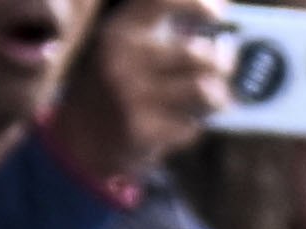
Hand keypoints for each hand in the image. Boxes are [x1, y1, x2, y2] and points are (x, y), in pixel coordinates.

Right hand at [42, 0, 216, 187]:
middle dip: (222, 65)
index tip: (217, 14)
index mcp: (118, 31)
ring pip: (206, 91)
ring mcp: (130, 94)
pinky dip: (192, 128)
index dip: (194, 3)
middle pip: (200, 55)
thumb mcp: (131, 50)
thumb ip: (170, 33)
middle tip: (220, 71)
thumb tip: (224, 11)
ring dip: (216, 99)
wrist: (82, 138)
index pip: (159, 1)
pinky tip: (174, 125)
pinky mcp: (142, 129)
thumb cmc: (121, 86)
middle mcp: (121, 57)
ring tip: (206, 100)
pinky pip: (193, 127)